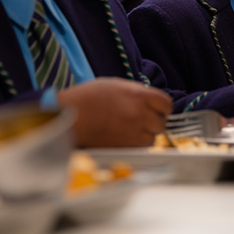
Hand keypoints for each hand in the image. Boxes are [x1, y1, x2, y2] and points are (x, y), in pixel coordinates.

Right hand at [56, 78, 171, 147]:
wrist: (67, 116)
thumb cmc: (88, 97)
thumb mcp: (116, 85)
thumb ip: (137, 93)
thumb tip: (151, 101)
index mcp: (139, 95)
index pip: (166, 104)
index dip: (162, 108)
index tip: (158, 110)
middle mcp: (140, 113)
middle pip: (161, 123)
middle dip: (154, 122)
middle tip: (143, 121)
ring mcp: (133, 132)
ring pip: (152, 138)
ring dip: (145, 135)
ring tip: (130, 130)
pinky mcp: (124, 147)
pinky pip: (139, 148)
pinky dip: (135, 145)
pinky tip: (124, 138)